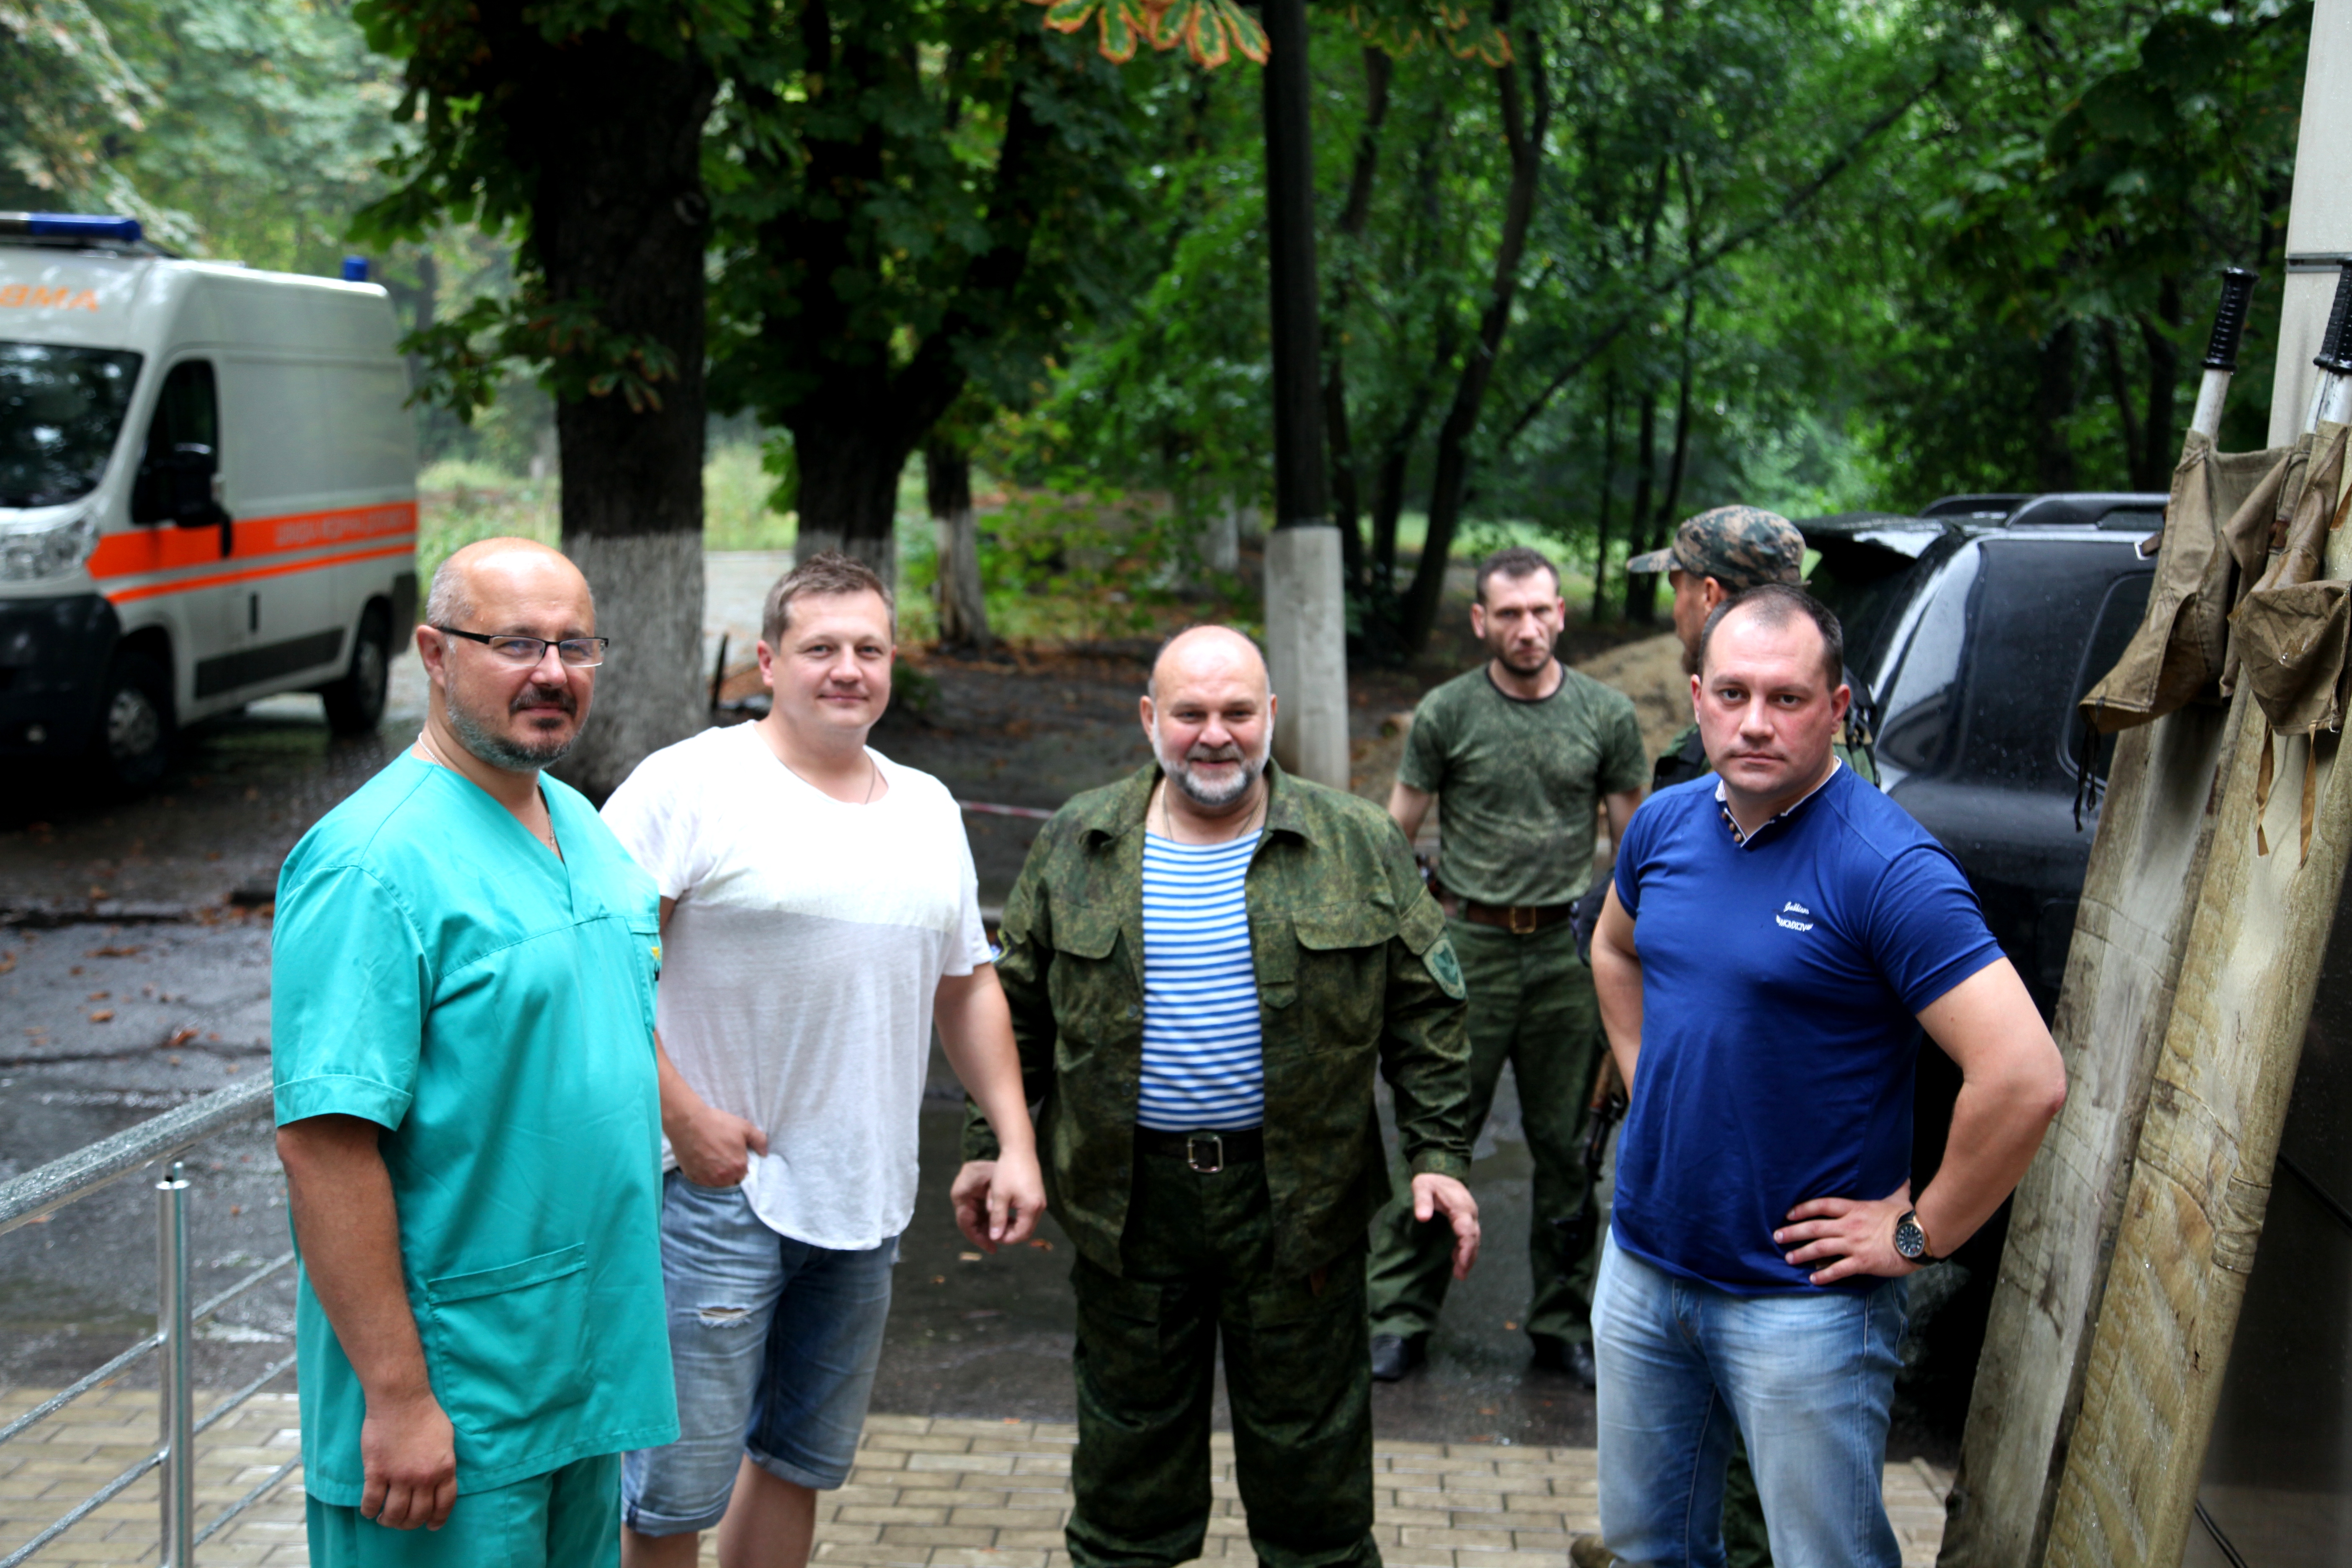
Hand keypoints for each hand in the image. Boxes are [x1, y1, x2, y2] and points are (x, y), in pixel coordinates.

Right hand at [359, 1388, 455, 1529]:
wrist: (400, 1399)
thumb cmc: (425, 1414)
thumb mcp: (447, 1440)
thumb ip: (443, 1464)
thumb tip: (439, 1482)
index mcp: (444, 1468)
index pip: (444, 1505)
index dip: (438, 1519)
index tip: (432, 1525)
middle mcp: (424, 1477)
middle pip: (418, 1514)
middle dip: (410, 1523)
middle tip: (403, 1521)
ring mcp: (399, 1476)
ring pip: (395, 1514)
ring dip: (390, 1521)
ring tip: (386, 1519)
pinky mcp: (376, 1472)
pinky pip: (372, 1502)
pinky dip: (369, 1511)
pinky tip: (369, 1510)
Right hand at [669, 1101, 767, 1187]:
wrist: (689, 1122)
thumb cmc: (717, 1123)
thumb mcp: (744, 1127)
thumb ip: (759, 1140)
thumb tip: (765, 1153)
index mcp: (739, 1166)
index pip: (746, 1176)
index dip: (741, 1168)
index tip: (735, 1159)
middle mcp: (724, 1177)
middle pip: (732, 1182)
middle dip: (731, 1174)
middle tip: (724, 1160)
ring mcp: (708, 1180)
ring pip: (718, 1186)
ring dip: (719, 1179)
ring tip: (714, 1164)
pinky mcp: (694, 1179)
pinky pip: (704, 1185)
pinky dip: (706, 1179)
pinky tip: (704, 1166)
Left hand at [952, 1153, 1048, 1251]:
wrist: (1020, 1150)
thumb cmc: (1007, 1172)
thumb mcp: (999, 1196)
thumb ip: (997, 1218)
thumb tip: (995, 1238)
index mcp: (1031, 1208)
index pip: (1021, 1235)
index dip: (1006, 1239)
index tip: (992, 1235)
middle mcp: (1040, 1207)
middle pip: (1026, 1231)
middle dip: (1010, 1234)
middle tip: (994, 1230)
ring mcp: (1040, 1202)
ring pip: (1027, 1224)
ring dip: (1013, 1226)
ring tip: (998, 1221)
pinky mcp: (1038, 1197)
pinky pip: (1029, 1214)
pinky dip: (1017, 1218)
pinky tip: (1005, 1212)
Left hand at [1412, 1173, 1480, 1279]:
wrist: (1441, 1174)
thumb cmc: (1430, 1181)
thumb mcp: (1422, 1186)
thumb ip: (1422, 1200)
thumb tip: (1422, 1218)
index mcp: (1461, 1207)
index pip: (1467, 1230)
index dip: (1466, 1247)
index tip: (1460, 1262)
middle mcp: (1469, 1213)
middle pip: (1473, 1238)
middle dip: (1468, 1257)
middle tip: (1460, 1275)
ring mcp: (1469, 1217)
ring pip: (1473, 1240)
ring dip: (1468, 1257)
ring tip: (1460, 1275)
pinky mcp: (1465, 1221)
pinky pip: (1469, 1237)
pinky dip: (1464, 1250)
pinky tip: (1457, 1262)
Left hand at [1775, 1182, 1917, 1285]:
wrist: (1919, 1236)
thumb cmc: (1907, 1216)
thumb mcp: (1898, 1197)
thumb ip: (1895, 1186)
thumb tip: (1902, 1176)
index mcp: (1854, 1209)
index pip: (1821, 1205)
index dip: (1803, 1209)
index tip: (1788, 1213)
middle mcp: (1849, 1226)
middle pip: (1814, 1228)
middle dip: (1793, 1232)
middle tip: (1777, 1236)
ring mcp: (1854, 1245)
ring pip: (1820, 1248)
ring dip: (1801, 1253)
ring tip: (1788, 1258)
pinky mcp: (1862, 1262)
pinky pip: (1838, 1269)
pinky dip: (1823, 1275)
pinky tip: (1813, 1279)